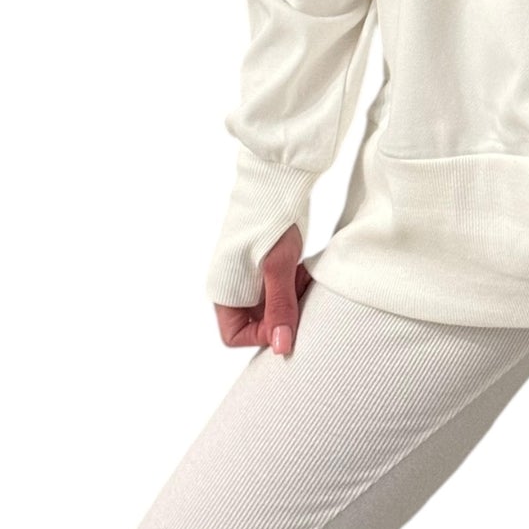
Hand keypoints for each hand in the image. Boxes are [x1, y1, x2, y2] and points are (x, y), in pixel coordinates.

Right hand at [212, 223, 312, 354]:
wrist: (278, 180)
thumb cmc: (269, 220)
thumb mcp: (277, 267)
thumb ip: (279, 307)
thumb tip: (282, 348)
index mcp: (224, 290)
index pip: (235, 335)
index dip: (261, 335)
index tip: (286, 321)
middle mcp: (234, 287)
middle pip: (259, 322)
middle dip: (283, 313)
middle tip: (299, 294)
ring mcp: (252, 277)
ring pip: (275, 305)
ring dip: (292, 297)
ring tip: (302, 277)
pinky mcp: (269, 267)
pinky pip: (283, 289)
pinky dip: (296, 284)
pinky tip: (304, 270)